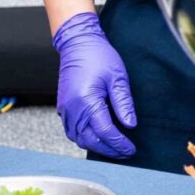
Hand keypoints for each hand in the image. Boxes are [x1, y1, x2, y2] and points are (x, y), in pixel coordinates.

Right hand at [52, 12, 136, 158]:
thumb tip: (130, 125)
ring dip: (96, 145)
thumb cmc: (98, 56)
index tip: (131, 149)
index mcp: (87, 101)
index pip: (105, 132)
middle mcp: (72, 109)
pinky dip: (85, 137)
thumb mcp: (117, 78)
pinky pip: (72, 130)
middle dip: (109, 149)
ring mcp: (65, 109)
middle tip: (125, 152)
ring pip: (78, 138)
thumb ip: (123, 103)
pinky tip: (98, 137)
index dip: (119, 143)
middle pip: (90, 140)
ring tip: (113, 147)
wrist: (78, 43)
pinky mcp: (63, 107)